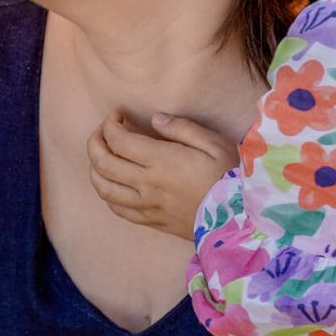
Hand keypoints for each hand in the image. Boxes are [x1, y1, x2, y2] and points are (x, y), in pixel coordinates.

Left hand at [86, 109, 238, 237]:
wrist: (241, 221)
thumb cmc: (232, 178)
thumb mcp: (214, 143)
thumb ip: (182, 128)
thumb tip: (155, 120)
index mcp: (162, 161)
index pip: (118, 140)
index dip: (110, 124)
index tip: (117, 114)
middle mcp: (148, 184)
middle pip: (103, 163)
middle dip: (95, 141)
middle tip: (102, 130)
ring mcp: (147, 205)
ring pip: (104, 188)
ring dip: (94, 168)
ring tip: (101, 155)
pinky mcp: (152, 221)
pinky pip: (118, 209)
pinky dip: (107, 193)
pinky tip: (112, 183)